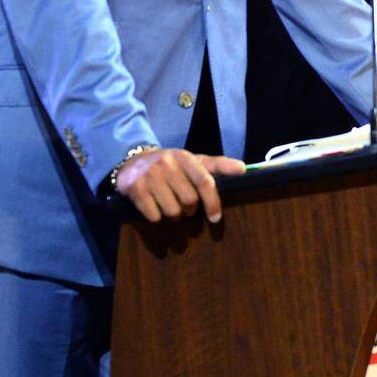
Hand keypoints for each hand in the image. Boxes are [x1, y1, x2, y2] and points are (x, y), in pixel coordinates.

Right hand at [115, 149, 244, 223]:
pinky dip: (156, 217)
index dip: (213, 201)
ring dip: (174, 216)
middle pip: (189, 201)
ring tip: (170, 207)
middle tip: (186, 208)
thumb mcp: (193, 161)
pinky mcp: (135, 189)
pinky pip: (154, 216)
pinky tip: (154, 206)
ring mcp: (151, 176)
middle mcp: (168, 164)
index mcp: (185, 157)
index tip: (216, 218)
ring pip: (172, 211)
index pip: (205, 181)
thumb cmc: (171, 164)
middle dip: (190, 210)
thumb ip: (217, 165)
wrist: (133, 160)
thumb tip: (243, 169)